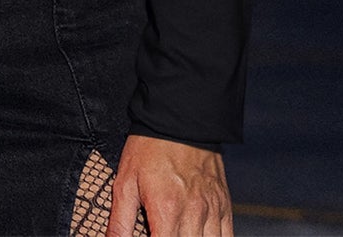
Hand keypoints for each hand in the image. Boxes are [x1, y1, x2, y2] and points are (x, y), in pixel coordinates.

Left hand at [107, 134, 232, 236]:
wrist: (178, 118)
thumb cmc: (151, 147)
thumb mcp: (125, 182)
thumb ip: (120, 222)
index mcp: (167, 210)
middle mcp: (193, 213)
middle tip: (160, 232)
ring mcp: (211, 210)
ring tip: (177, 234)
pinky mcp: (223, 204)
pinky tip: (199, 236)